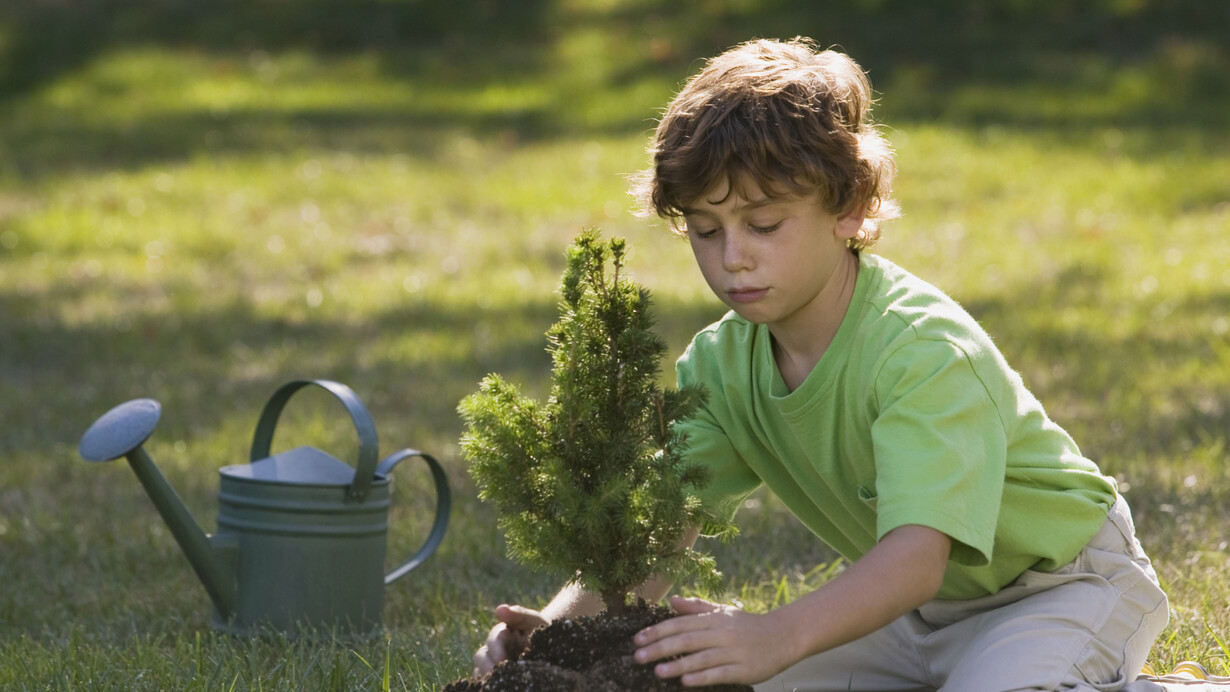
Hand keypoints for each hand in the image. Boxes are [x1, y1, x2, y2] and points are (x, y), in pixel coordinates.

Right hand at [473, 604, 547, 675]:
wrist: (552, 645)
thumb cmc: (541, 630)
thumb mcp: (533, 619)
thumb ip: (518, 613)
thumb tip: (499, 609)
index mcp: (500, 634)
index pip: (492, 640)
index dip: (495, 650)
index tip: (501, 659)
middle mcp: (493, 649)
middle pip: (481, 657)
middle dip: (487, 666)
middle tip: (497, 674)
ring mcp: (494, 665)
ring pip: (480, 671)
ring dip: (488, 676)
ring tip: (501, 682)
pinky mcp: (499, 676)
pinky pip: (488, 681)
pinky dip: (491, 682)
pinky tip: (502, 685)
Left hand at [633, 595, 797, 686]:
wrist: (783, 636)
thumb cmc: (748, 626)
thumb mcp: (723, 612)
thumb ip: (697, 607)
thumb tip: (671, 601)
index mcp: (715, 619)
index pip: (681, 623)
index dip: (658, 631)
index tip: (638, 639)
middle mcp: (722, 633)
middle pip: (687, 640)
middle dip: (661, 648)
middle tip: (638, 656)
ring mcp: (734, 652)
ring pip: (702, 658)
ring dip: (678, 665)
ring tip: (657, 671)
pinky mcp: (744, 669)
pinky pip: (720, 673)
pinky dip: (702, 677)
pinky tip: (685, 681)